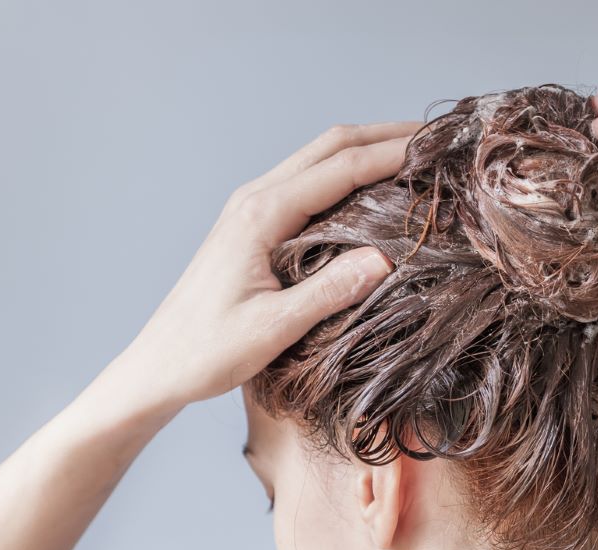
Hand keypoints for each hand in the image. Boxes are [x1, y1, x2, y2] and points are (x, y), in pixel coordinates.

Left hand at [115, 122, 417, 408]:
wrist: (159, 366)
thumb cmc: (207, 352)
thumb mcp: (273, 328)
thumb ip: (329, 291)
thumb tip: (387, 258)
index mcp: (260, 214)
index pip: (340, 167)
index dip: (393, 154)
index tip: (438, 148)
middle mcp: (255, 199)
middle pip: (330, 146)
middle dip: (385, 137)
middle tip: (438, 138)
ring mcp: (251, 208)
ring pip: (318, 160)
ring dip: (366, 151)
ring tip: (416, 156)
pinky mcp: (252, 224)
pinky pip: (307, 183)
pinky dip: (345, 175)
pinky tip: (372, 191)